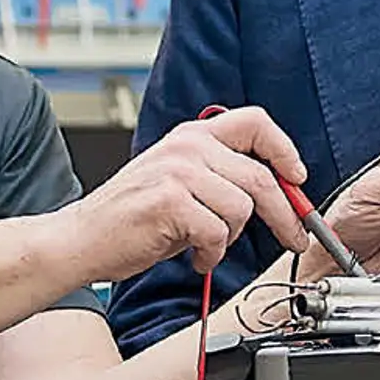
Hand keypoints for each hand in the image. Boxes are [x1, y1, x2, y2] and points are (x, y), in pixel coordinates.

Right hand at [66, 106, 307, 276]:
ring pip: (242, 208)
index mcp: (191, 135)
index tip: (297, 177)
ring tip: (207, 246)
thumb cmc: (131, 216)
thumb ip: (220, 175)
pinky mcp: (170, 202)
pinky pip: (218, 232)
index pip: (255, 123)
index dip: (285, 150)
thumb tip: (278, 192)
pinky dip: (211, 253)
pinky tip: (194, 256)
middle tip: (294, 236)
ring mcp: (178, 172)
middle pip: (260, 176)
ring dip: (231, 237)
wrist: (81, 238)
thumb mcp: (178, 180)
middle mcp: (187, 147)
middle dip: (285, 214)